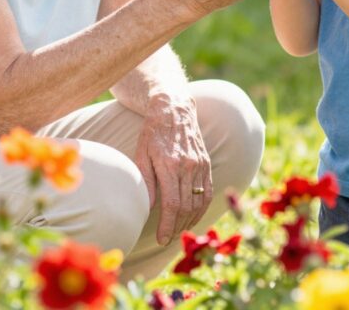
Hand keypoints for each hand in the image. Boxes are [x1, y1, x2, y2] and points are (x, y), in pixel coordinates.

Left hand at [133, 95, 211, 245]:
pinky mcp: (206, 164)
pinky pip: (207, 192)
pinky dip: (201, 209)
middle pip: (186, 207)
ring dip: (189, 221)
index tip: (161, 239)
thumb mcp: (141, 154)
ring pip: (198, 202)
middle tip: (167, 239)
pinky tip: (192, 218)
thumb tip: (147, 207)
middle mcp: (188, 166)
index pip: (172, 204)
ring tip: (177, 231)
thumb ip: (145, 181)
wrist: (174, 109)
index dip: (167, 225)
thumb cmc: (152, 133)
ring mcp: (200, 165)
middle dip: (176, 227)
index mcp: (170, 164)